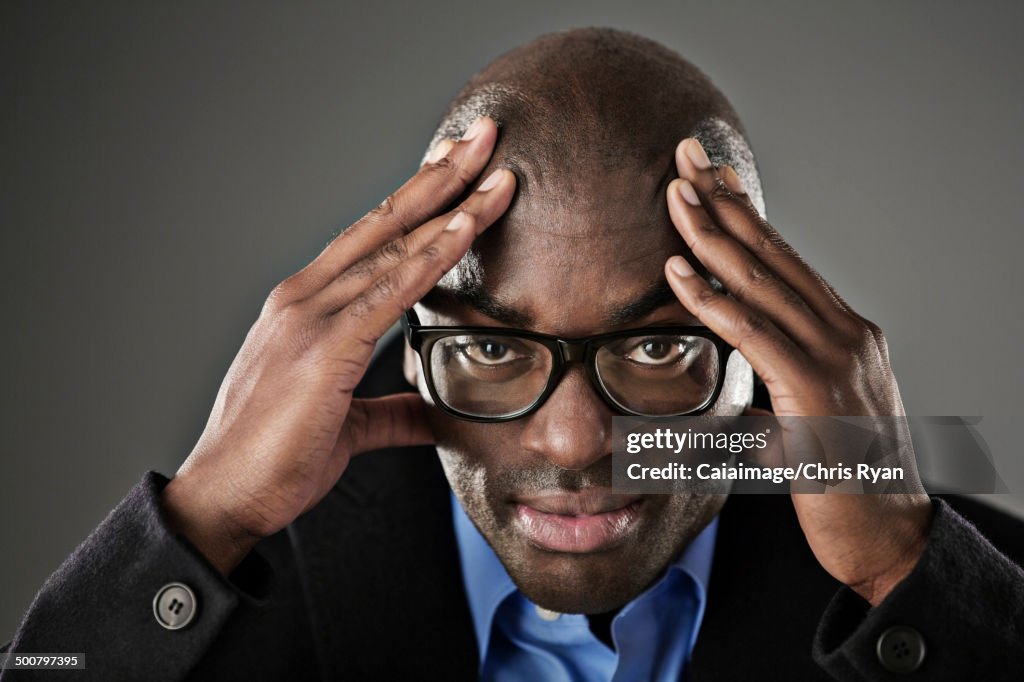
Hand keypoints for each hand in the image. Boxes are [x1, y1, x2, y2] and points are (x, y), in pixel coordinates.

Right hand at [161, 118, 515, 574]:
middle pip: (387, 222)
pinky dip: (432, 256)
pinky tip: (467, 226)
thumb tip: (436, 409)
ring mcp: (311, 316)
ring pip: (394, 246)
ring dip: (450, 202)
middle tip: (485, 134)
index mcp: (308, 307)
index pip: (373, 238)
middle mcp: (306, 296)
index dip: (419, 199)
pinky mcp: (324, 347)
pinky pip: (390, 291)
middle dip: (440, 175)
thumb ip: (397, 408)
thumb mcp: (351, 423)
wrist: (226, 496)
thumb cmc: (277, 456)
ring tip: (494, 166)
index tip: (458, 165)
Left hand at [664, 138, 931, 605]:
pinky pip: (755, 336)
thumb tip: (732, 358)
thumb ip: (774, 374)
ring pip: (763, 284)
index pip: (785, 259)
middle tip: (684, 157)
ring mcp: (837, 358)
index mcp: (843, 331)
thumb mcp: (805, 410)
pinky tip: (679, 273)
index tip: (708, 176)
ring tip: (674, 195)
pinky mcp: (817, 392)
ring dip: (712, 236)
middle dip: (726, 202)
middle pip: (774, 254)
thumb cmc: (842, 477)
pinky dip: (713, 301)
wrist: (887, 534)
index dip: (744, 212)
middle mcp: (846, 332)